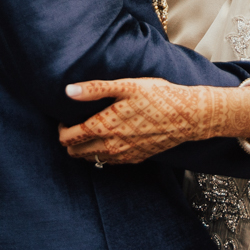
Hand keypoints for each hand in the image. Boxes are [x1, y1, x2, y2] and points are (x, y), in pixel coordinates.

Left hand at [58, 78, 249, 165]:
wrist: (187, 116)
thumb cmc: (157, 96)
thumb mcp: (126, 86)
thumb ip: (94, 89)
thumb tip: (68, 91)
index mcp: (103, 127)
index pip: (68, 138)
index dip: (62, 129)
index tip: (66, 117)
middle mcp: (110, 146)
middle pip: (76, 153)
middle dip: (70, 141)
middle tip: (75, 125)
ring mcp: (123, 156)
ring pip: (92, 160)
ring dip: (85, 149)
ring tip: (90, 132)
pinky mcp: (135, 159)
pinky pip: (110, 163)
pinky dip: (102, 154)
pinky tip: (110, 139)